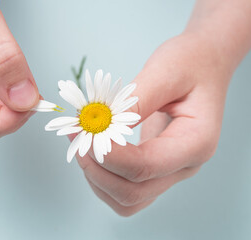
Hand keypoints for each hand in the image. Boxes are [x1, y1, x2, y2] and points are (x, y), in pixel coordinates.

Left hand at [74, 33, 235, 215]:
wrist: (206, 62)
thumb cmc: (191, 62)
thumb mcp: (164, 72)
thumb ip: (136, 101)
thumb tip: (102, 126)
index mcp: (196, 143)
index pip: (144, 167)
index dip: (108, 156)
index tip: (84, 132)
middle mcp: (185, 165)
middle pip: (133, 193)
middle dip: (96, 170)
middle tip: (77, 138)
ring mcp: (171, 170)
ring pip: (128, 200)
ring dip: (98, 179)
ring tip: (82, 145)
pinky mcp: (157, 167)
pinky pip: (127, 189)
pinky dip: (104, 178)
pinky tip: (94, 152)